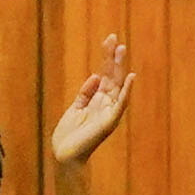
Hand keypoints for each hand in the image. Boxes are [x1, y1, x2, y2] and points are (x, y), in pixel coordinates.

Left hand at [50, 34, 133, 166]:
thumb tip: (96, 76)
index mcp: (97, 100)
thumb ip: (85, 93)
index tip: (109, 40)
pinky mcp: (109, 122)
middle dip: (113, 58)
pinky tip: (130, 77)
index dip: (106, 58)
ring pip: (117, 86)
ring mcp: (109, 112)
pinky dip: (127, 91)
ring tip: (121, 49)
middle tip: (115, 38)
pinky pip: (121, 104)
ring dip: (119, 67)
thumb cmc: (68, 135)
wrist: (64, 155)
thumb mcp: (75, 108)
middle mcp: (106, 104)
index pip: (105, 75)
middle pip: (112, 77)